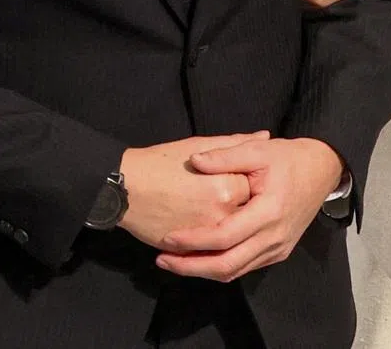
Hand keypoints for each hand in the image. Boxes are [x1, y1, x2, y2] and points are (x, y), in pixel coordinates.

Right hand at [117, 132, 267, 248]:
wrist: (126, 188)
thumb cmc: (162, 162)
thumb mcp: (201, 145)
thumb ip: (235, 144)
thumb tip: (264, 136)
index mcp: (229, 187)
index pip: (255, 189)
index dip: (250, 181)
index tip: (244, 176)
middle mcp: (223, 215)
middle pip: (246, 215)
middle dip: (243, 207)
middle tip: (229, 195)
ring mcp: (207, 237)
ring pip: (231, 239)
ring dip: (232, 230)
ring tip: (219, 212)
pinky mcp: (190, 252)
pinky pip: (212, 253)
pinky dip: (216, 246)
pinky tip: (212, 234)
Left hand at [153, 137, 343, 280]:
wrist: (323, 169)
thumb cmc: (289, 158)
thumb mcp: (258, 149)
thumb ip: (226, 155)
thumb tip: (194, 161)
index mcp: (269, 212)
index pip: (225, 236)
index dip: (195, 240)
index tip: (168, 237)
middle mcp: (274, 238)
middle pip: (227, 266)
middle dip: (192, 267)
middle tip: (162, 260)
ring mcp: (278, 249)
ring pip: (235, 271)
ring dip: (203, 270)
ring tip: (175, 261)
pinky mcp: (278, 252)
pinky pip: (245, 267)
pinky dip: (221, 266)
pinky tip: (202, 257)